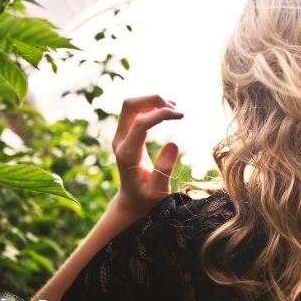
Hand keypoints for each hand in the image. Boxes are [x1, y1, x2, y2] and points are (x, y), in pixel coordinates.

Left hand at [111, 94, 183, 215]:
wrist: (132, 200)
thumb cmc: (147, 198)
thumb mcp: (158, 190)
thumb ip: (164, 169)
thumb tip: (173, 143)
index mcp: (127, 154)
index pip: (140, 123)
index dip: (161, 114)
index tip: (181, 115)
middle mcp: (120, 141)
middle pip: (130, 105)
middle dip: (153, 100)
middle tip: (176, 109)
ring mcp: (120, 136)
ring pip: (131, 105)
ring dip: (152, 101)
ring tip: (174, 109)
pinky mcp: (125, 134)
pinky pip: (134, 111)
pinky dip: (150, 105)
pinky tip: (166, 111)